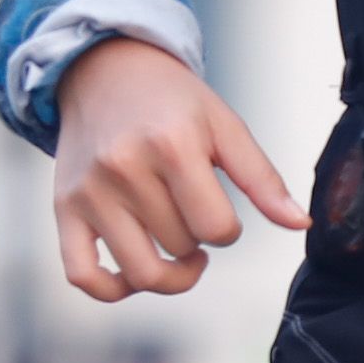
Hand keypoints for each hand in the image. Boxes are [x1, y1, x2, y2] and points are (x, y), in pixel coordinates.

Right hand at [52, 39, 308, 302]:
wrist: (104, 71)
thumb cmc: (171, 102)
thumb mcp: (224, 126)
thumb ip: (262, 178)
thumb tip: (300, 223)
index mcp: (172, 145)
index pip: (216, 228)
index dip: (228, 230)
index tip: (220, 213)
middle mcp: (124, 168)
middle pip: (179, 248)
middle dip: (196, 240)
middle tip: (192, 215)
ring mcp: (90, 192)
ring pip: (140, 271)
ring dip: (168, 273)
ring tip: (176, 250)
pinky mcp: (64, 209)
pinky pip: (83, 276)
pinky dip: (113, 291)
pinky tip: (134, 276)